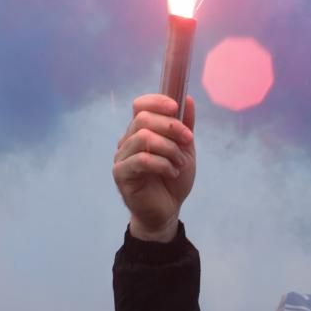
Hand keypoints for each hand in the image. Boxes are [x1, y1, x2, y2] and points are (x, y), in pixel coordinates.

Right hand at [113, 94, 196, 241]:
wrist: (167, 210)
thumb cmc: (173, 180)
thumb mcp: (185, 150)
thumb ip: (185, 126)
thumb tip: (189, 100)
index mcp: (141, 131)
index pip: (141, 105)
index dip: (158, 102)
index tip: (176, 108)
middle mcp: (128, 140)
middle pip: (143, 118)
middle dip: (171, 127)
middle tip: (187, 141)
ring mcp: (122, 157)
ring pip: (144, 138)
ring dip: (169, 149)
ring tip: (179, 164)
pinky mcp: (121, 174)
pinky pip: (142, 160)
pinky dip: (162, 164)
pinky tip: (172, 173)